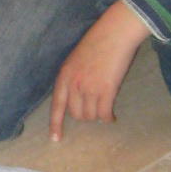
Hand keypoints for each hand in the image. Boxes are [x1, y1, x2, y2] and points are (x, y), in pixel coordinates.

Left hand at [49, 0, 150, 139]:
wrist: (115, 33)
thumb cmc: (97, 43)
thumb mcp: (75, 59)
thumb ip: (72, 78)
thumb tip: (75, 97)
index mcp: (64, 75)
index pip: (56, 105)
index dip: (55, 124)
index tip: (55, 138)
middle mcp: (74, 84)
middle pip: (76, 114)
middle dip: (84, 117)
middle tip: (94, 112)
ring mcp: (90, 87)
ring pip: (90, 116)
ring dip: (97, 117)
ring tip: (104, 111)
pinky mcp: (106, 90)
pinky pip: (104, 114)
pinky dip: (108, 118)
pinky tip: (112, 117)